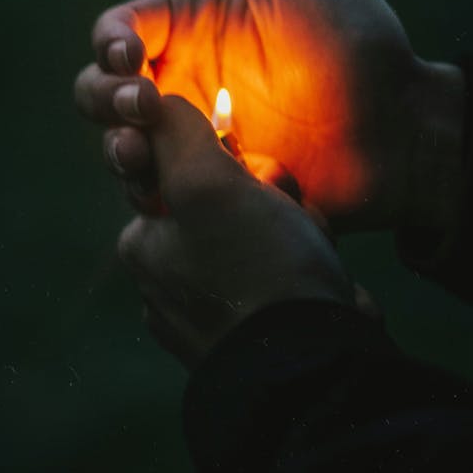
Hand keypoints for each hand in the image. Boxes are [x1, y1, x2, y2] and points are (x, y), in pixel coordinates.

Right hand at [75, 0, 462, 232]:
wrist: (400, 128)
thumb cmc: (354, 38)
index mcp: (193, 25)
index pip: (115, 29)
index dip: (108, 43)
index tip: (128, 56)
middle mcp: (184, 81)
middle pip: (100, 90)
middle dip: (103, 98)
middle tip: (144, 109)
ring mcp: (195, 139)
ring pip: (118, 146)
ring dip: (116, 150)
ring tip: (142, 157)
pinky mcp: (210, 187)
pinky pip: (156, 192)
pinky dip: (149, 192)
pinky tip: (168, 191)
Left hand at [117, 94, 354, 367]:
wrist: (315, 370)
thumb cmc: (256, 268)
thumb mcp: (204, 183)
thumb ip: (175, 133)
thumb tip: (157, 103)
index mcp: (143, 245)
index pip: (184, 167)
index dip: (230, 163)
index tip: (251, 177)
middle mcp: (166, 281)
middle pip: (227, 199)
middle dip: (269, 197)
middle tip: (290, 215)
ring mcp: (212, 314)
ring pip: (263, 232)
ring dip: (295, 227)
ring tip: (313, 250)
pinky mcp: (260, 334)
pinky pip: (286, 274)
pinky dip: (309, 268)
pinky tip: (328, 283)